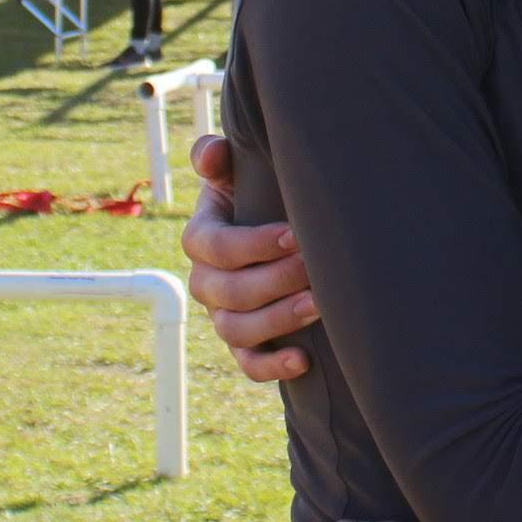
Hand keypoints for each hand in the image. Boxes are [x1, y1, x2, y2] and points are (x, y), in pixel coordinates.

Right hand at [183, 133, 319, 384]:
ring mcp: (222, 315)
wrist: (277, 230)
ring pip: (235, 329)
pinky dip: (271, 367)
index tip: (295, 236)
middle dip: (274, 281)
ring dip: (277, 321)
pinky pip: (247, 363)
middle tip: (315, 269)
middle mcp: (206, 280)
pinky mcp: (243, 342)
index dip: (252, 244)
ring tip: (319, 307)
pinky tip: (303, 361)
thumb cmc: (258, 193)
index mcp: (202, 237)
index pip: (213, 246)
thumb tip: (212, 154)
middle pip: (227, 291)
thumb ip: (217, 157)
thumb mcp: (237, 170)